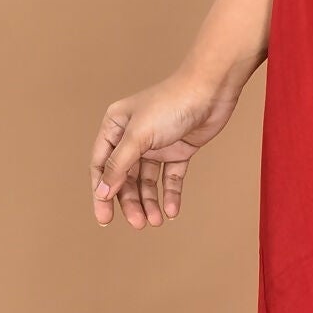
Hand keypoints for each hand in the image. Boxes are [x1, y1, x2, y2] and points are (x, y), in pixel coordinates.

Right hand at [89, 70, 241, 228]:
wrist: (211, 90)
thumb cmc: (171, 103)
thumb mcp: (138, 136)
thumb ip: (118, 165)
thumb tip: (101, 192)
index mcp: (115, 127)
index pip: (101, 165)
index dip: (102, 193)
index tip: (105, 219)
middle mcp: (133, 136)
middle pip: (126, 177)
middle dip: (131, 201)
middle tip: (138, 223)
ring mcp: (157, 144)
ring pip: (147, 180)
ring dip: (150, 201)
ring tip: (156, 220)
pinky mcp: (179, 149)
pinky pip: (170, 177)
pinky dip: (171, 193)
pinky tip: (172, 210)